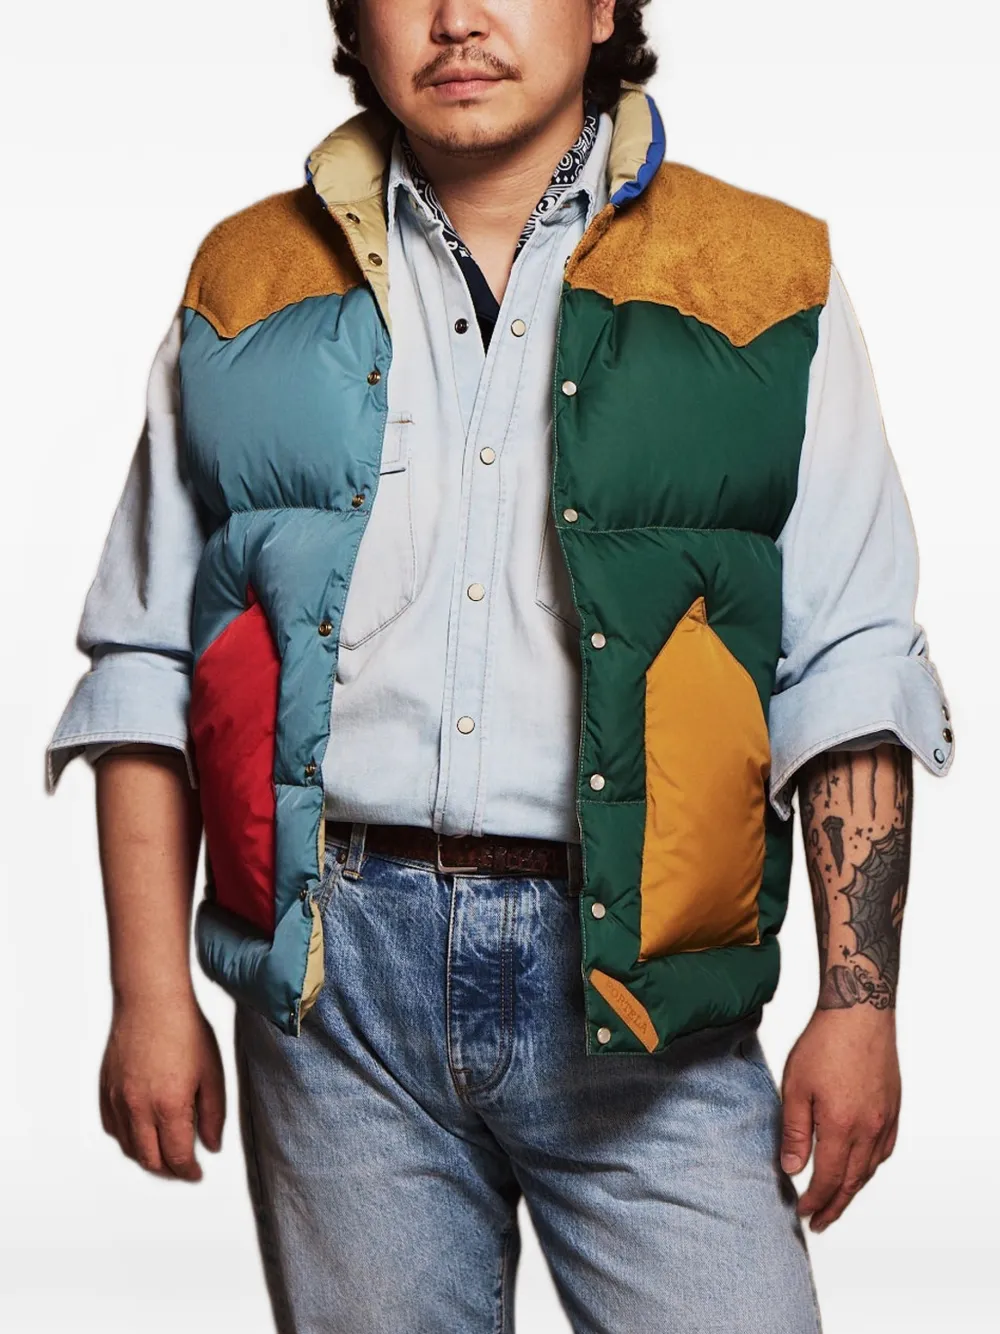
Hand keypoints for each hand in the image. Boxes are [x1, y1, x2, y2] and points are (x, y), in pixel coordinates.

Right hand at [99, 995, 225, 1180]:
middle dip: (169, 1171)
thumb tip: (211, 1145)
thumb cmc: (184, 1029)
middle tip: (182, 1170)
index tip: (196, 1174)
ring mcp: (119, 1100)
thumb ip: (213, 1114)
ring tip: (164, 1155)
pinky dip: (126, 1139)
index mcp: (170, 1106)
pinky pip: (112, 1128)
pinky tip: (140, 1135)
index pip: (177, 1157)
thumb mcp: (212, 1073)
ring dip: (147, 1158)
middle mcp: (139, 1108)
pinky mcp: (106, 1090)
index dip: (189, 1172)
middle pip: (150, 1160)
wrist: (151, 1001)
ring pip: (129, 1148)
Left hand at [780, 1007, 900, 1231]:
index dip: (815, 1200)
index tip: (804, 1211)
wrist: (859, 1014)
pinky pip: (884, 1149)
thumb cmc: (824, 1044)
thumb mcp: (796, 1087)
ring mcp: (884, 1120)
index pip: (828, 1178)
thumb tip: (791, 1168)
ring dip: (853, 1188)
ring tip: (837, 1200)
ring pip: (870, 1168)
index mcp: (841, 1128)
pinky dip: (870, 1166)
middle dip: (834, 1204)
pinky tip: (861, 1167)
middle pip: (852, 1181)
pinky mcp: (892, 1108)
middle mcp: (868, 1129)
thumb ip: (794, 1131)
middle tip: (820, 1220)